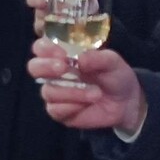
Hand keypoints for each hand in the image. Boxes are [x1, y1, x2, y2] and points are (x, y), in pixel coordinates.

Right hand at [29, 42, 145, 133]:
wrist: (126, 102)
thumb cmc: (115, 76)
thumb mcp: (112, 62)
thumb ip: (98, 58)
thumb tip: (81, 59)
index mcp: (62, 55)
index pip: (41, 47)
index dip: (45, 48)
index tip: (61, 53)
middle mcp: (53, 73)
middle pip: (34, 67)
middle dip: (45, 67)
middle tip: (62, 68)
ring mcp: (55, 92)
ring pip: (48, 91)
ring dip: (72, 92)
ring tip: (95, 93)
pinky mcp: (59, 111)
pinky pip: (55, 109)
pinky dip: (73, 106)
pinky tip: (88, 104)